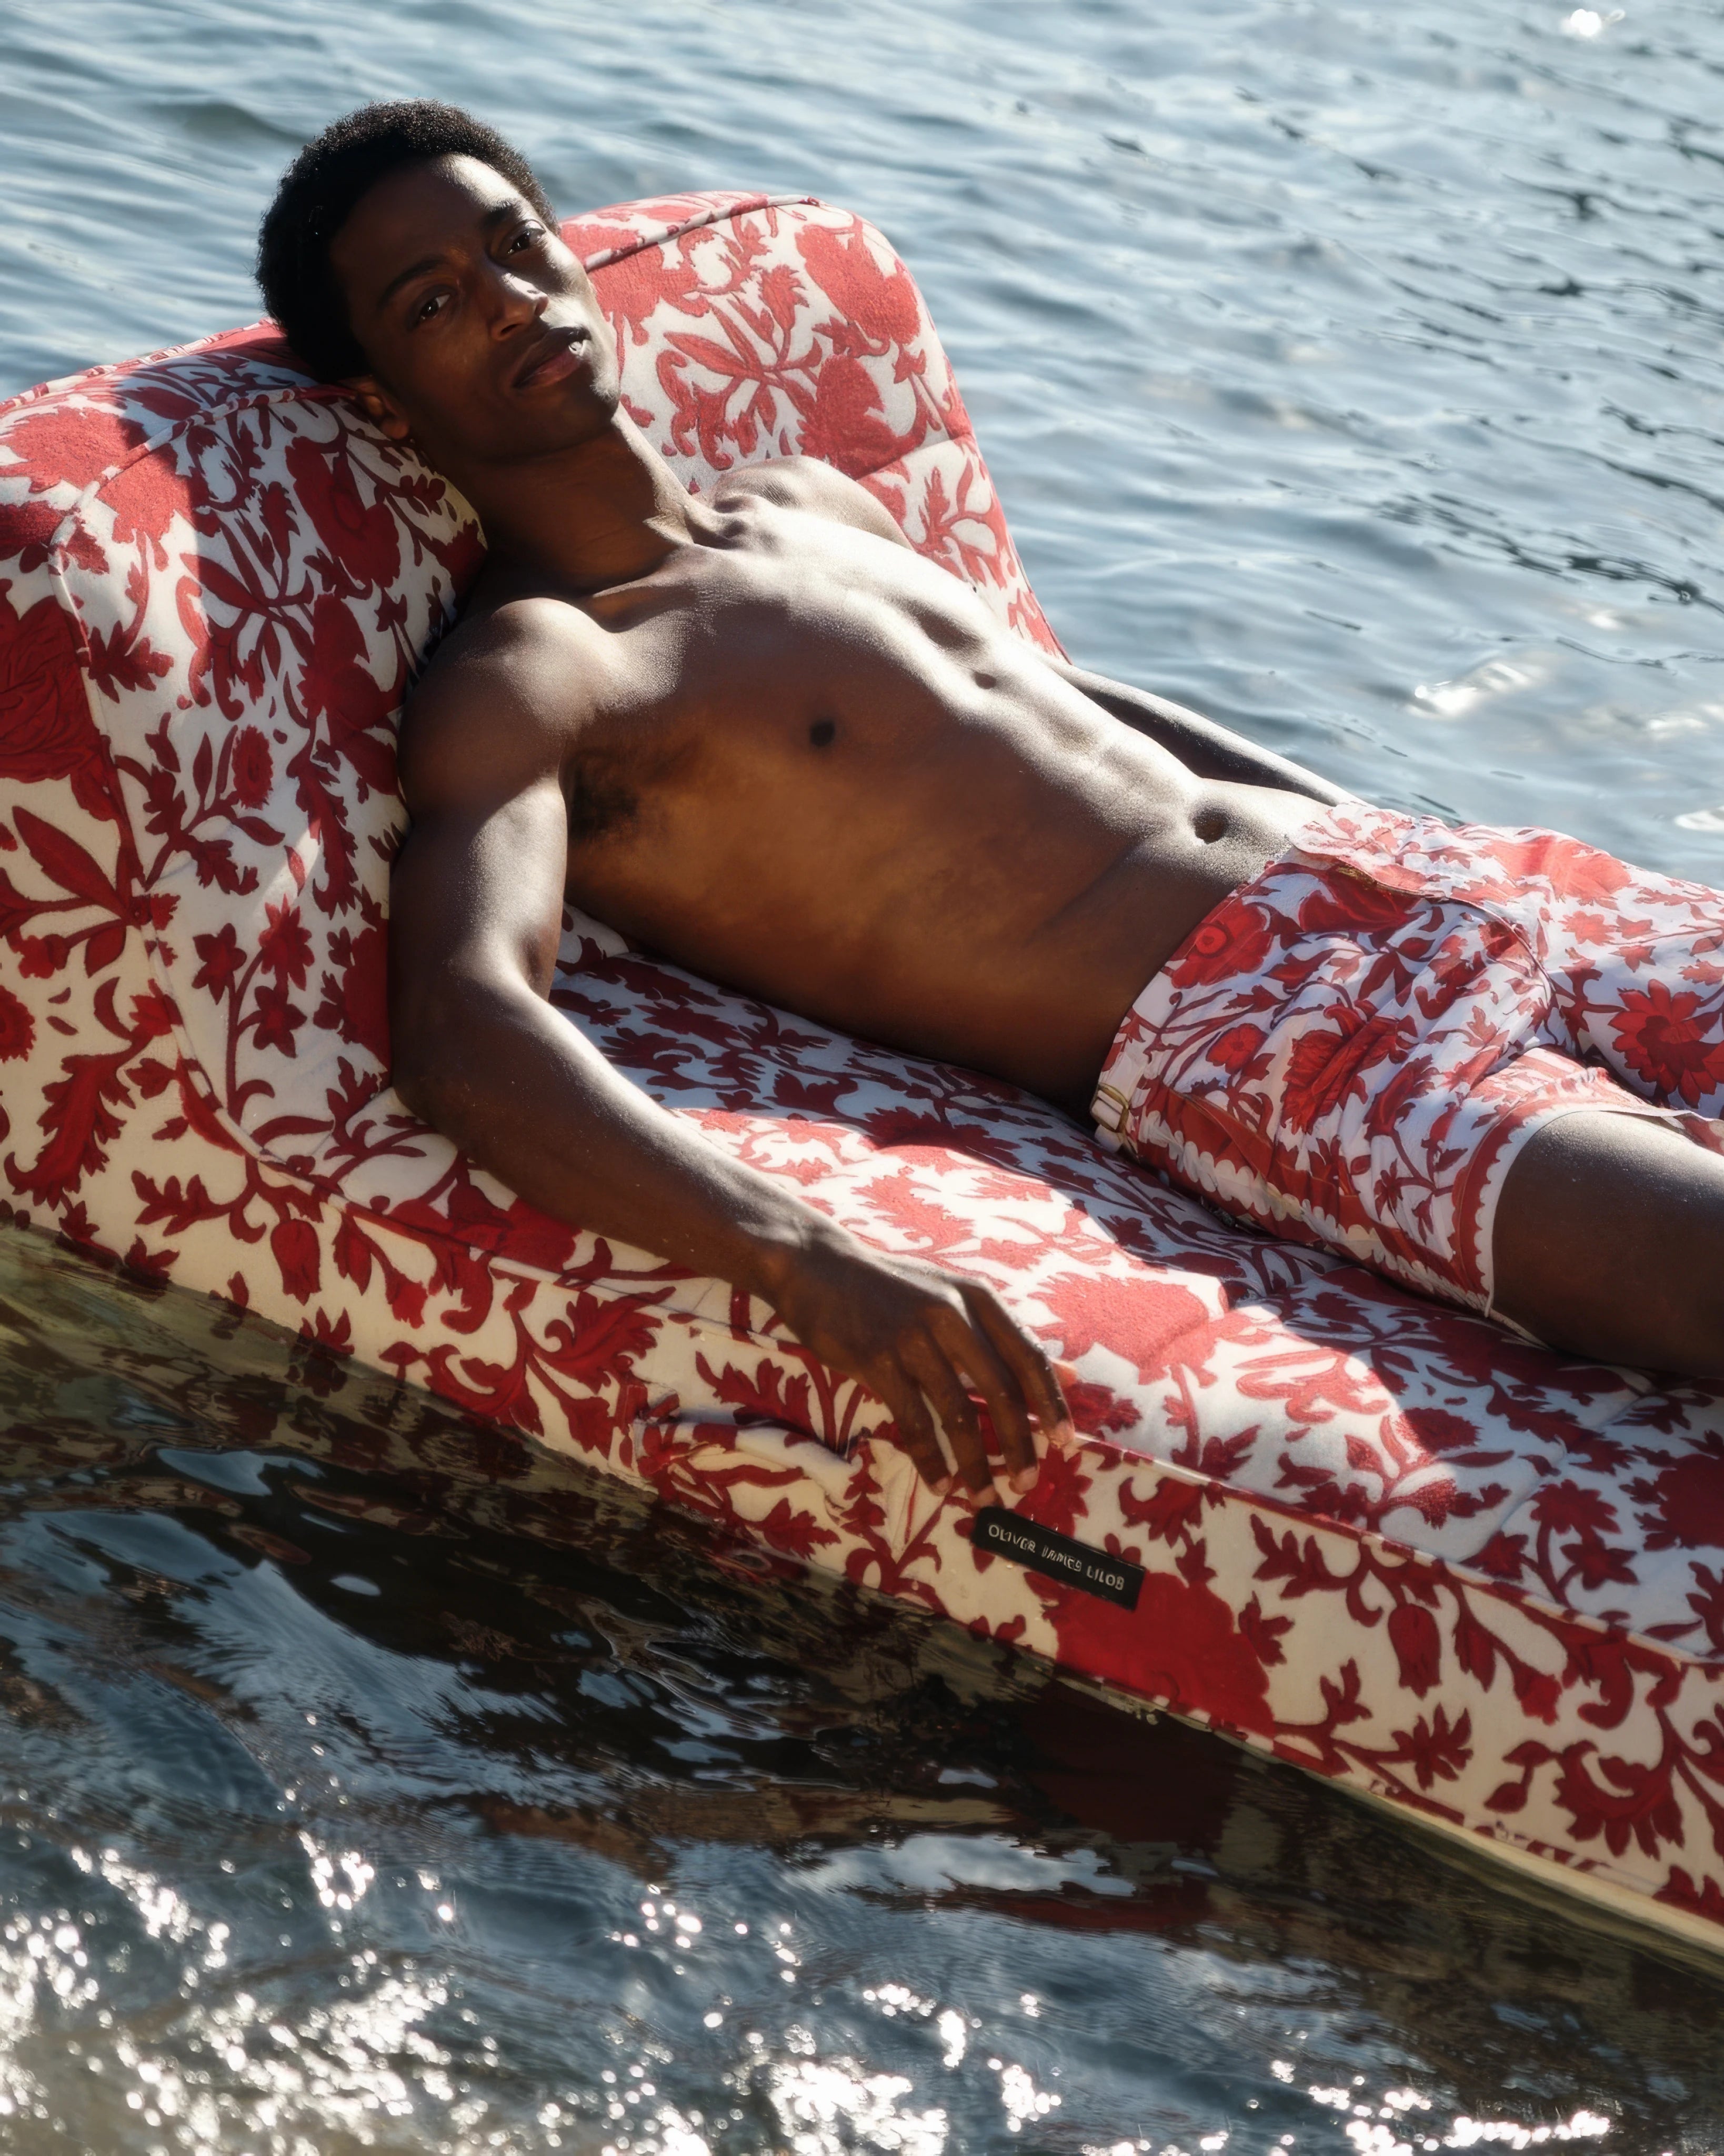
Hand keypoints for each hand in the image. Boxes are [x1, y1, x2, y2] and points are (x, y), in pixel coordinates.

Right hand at [760, 1226, 1075, 1501]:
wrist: (821, 1268)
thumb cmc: (894, 1290)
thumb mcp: (956, 1299)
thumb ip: (1008, 1339)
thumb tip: (1074, 1377)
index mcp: (978, 1299)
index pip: (1028, 1356)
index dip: (1049, 1403)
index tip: (1065, 1443)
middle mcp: (952, 1314)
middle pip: (999, 1390)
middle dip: (1019, 1444)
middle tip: (1026, 1482)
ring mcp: (913, 1338)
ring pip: (957, 1412)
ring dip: (974, 1462)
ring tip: (984, 1496)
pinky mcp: (877, 1360)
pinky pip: (913, 1421)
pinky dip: (930, 1459)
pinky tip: (940, 1483)